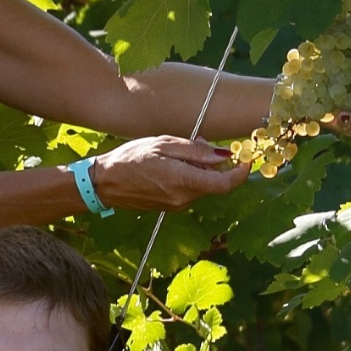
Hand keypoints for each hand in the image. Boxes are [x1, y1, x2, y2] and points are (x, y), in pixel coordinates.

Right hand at [85, 136, 248, 211]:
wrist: (104, 183)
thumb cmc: (130, 158)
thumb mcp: (163, 145)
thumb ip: (195, 151)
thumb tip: (223, 155)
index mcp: (183, 181)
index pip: (224, 184)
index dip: (241, 173)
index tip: (246, 159)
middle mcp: (183, 198)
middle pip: (214, 183)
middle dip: (216, 164)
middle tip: (202, 143)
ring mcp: (176, 205)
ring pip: (202, 186)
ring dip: (201, 169)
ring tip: (180, 151)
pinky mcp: (170, 206)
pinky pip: (189, 190)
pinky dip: (190, 176)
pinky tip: (172, 164)